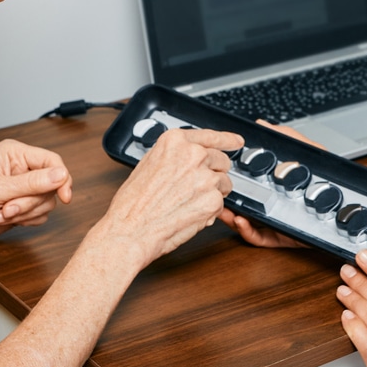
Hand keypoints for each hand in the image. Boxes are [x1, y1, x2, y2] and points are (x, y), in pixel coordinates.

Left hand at [0, 139, 73, 253]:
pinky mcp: (19, 208)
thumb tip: (61, 175)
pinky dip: (24, 221)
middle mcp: (20, 170)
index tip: (65, 197)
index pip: (52, 161)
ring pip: (46, 203)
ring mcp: (20, 190)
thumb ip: (33, 183)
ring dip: (25, 213)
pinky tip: (2, 218)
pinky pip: (38, 215)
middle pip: (51, 186)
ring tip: (1, 213)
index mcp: (14, 154)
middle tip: (9, 208)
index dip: (62, 178)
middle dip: (31, 202)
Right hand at [100, 127, 241, 267]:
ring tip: (187, 203)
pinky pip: (220, 204)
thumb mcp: (149, 163)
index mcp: (176, 142)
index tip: (236, 141)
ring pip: (224, 183)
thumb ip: (174, 155)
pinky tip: (188, 213)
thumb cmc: (133, 202)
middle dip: (213, 173)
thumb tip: (190, 156)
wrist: (131, 230)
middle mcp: (193, 155)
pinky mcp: (213, 201)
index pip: (211, 136)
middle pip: (221, 160)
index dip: (227, 139)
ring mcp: (206, 177)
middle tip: (195, 187)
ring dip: (212, 193)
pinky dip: (209, 210)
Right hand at [218, 118, 318, 248]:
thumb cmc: (329, 180)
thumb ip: (289, 138)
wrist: (348, 208)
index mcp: (273, 184)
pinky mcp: (279, 237)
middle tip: (215, 193)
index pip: (245, 181)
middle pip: (240, 201)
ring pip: (243, 220)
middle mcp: (270, 202)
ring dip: (230, 216)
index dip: (229, 179)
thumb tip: (264, 126)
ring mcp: (273, 220)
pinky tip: (243, 220)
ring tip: (225, 209)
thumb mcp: (311, 153)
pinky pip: (258, 237)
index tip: (218, 173)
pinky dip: (247, 231)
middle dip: (224, 198)